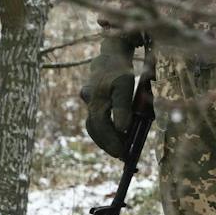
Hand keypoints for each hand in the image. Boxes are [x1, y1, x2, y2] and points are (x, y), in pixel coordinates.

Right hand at [79, 32, 140, 158]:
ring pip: (93, 126)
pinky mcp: (90, 103)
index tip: (122, 152)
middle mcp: (91, 100)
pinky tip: (115, 140)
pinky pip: (95, 121)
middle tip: (122, 156)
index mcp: (99, 96)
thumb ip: (123, 107)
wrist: (109, 58)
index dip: (111, 139)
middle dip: (109, 143)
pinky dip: (104, 132)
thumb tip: (122, 129)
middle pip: (96, 127)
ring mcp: (88, 101)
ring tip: (119, 151)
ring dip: (105, 140)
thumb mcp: (127, 86)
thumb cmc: (121, 71)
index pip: (102, 124)